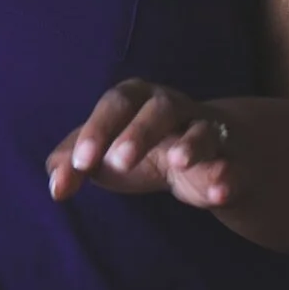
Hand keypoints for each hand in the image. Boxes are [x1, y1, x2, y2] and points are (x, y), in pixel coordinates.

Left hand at [47, 79, 237, 208]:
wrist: (198, 160)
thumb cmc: (136, 148)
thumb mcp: (101, 152)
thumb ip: (72, 165)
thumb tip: (56, 189)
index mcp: (135, 97)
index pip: (115, 103)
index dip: (97, 130)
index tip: (81, 163)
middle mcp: (173, 106)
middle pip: (160, 108)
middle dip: (139, 132)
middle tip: (119, 162)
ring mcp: (206, 130)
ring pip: (203, 129)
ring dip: (192, 144)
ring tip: (178, 162)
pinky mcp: (230, 159)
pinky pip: (232, 164)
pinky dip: (227, 176)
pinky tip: (218, 192)